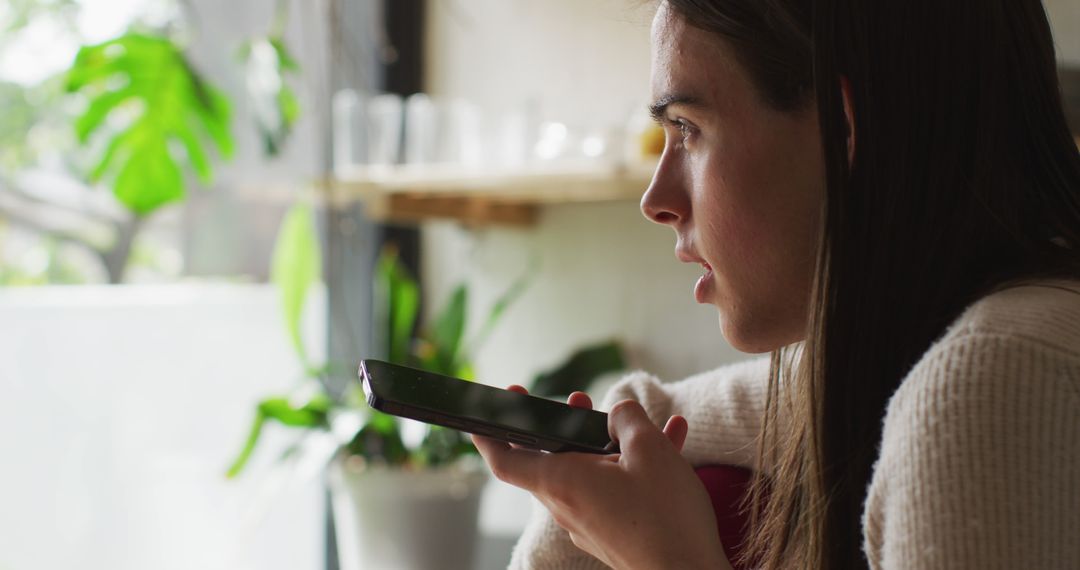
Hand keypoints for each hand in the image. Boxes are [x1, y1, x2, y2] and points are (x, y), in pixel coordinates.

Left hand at [472, 386, 732, 569]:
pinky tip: (671, 438)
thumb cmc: (665, 517)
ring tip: (630, 418)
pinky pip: (616, 489)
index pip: (505, 460)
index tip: (486, 411)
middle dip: (565, 425)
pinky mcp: (615, 532)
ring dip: (606, 441)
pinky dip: (634, 465)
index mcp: (562, 483)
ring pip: (590, 471)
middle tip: (578, 400)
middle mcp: (567, 505)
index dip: (489, 433)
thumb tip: (619, 411)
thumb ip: (629, 419)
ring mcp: (590, 522)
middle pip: (551, 459)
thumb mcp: (650, 450)